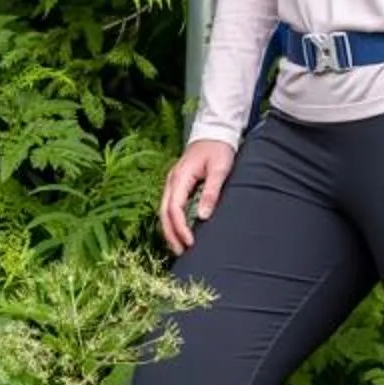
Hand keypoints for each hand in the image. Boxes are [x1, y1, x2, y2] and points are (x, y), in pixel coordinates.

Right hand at [160, 138, 235, 255]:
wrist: (214, 132)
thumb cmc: (218, 149)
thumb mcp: (220, 169)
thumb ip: (211, 192)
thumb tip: (202, 216)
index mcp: (180, 177)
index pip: (174, 208)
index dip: (180, 228)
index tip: (190, 242)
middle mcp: (172, 181)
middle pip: (164, 213)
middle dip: (170, 234)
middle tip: (181, 252)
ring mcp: (172, 183)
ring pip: (164, 211)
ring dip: (170, 230)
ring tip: (179, 248)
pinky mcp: (177, 185)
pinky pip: (170, 206)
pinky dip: (172, 221)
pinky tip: (179, 232)